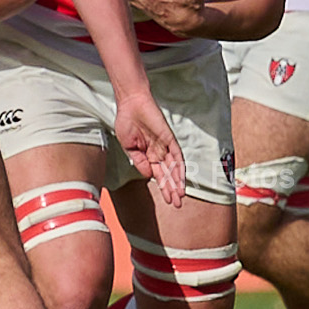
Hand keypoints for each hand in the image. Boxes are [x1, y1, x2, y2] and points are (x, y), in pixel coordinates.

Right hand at [113, 89, 185, 207]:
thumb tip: (149, 176)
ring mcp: (166, 146)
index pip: (159, 175)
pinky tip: (180, 179)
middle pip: (168, 174)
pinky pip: (177, 155)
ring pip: (174, 168)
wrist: (131, 104)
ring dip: (177, 182)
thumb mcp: (129, 147)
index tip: (167, 201)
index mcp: (149, 155)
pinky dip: (179, 168)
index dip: (163, 188)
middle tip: (176, 205)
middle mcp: (159, 152)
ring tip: (179, 196)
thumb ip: (139, 162)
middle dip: (172, 190)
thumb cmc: (127, 122)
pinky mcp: (169, 138)